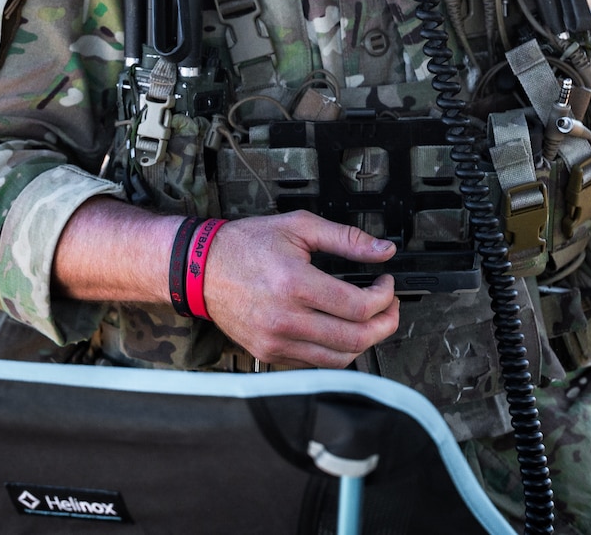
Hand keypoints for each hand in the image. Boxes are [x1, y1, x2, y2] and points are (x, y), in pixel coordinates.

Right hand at [201, 211, 401, 367]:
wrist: (200, 269)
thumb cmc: (246, 245)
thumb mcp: (299, 227)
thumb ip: (346, 239)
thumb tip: (383, 251)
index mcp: (295, 284)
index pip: (359, 307)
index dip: (385, 297)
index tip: (386, 284)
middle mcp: (285, 319)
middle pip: (355, 339)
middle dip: (385, 323)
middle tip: (389, 306)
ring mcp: (276, 342)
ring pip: (339, 359)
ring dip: (365, 342)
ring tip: (370, 320)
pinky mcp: (269, 354)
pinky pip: (315, 364)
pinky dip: (337, 351)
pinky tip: (341, 330)